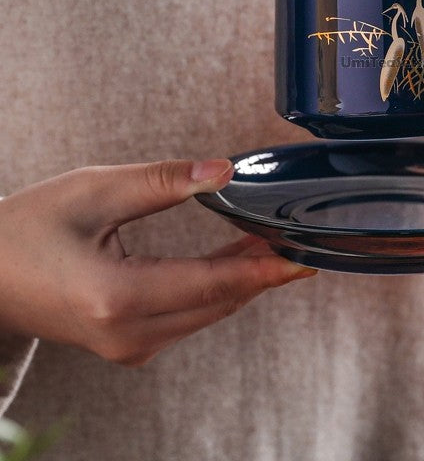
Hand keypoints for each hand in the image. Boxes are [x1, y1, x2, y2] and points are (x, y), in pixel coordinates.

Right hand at [0, 159, 314, 365]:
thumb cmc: (27, 228)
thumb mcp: (94, 190)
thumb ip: (163, 181)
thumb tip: (224, 171)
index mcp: (115, 297)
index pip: (212, 285)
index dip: (265, 270)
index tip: (303, 257)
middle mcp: (126, 334)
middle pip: (218, 302)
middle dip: (262, 270)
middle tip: (297, 234)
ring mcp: (127, 346)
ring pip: (207, 312)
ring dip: (243, 279)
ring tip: (273, 239)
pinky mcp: (128, 343)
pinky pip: (189, 317)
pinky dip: (217, 289)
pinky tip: (236, 260)